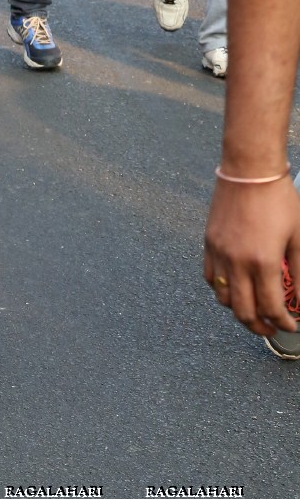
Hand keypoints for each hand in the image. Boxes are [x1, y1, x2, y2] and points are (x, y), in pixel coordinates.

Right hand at [204, 175, 299, 337]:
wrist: (249, 169)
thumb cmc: (278, 199)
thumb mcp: (299, 237)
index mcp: (262, 262)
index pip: (271, 308)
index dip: (283, 322)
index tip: (292, 325)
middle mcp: (236, 262)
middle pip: (244, 312)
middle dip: (260, 327)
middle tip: (273, 329)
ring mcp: (219, 253)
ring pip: (223, 298)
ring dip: (239, 311)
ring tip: (254, 312)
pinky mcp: (208, 242)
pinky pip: (209, 277)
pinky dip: (221, 290)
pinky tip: (234, 288)